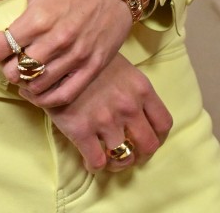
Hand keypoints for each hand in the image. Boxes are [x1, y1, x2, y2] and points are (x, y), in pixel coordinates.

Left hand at [0, 0, 131, 105]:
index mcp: (39, 18)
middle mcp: (56, 42)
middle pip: (14, 71)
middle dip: (3, 65)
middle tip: (5, 55)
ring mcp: (74, 58)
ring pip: (35, 86)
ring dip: (22, 81)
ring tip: (20, 68)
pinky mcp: (90, 68)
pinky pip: (61, 96)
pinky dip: (44, 98)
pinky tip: (36, 88)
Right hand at [23, 52, 171, 172]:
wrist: (55, 55)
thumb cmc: (89, 58)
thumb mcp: (121, 67)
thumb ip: (134, 91)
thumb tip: (139, 115)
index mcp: (141, 88)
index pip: (163, 124)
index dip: (157, 137)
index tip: (147, 139)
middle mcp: (128, 105)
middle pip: (149, 146)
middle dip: (140, 154)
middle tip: (128, 152)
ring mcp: (105, 119)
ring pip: (124, 158)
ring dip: (116, 161)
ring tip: (107, 156)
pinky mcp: (81, 130)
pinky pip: (97, 162)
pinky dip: (94, 165)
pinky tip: (89, 158)